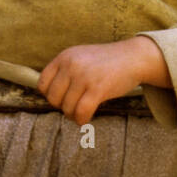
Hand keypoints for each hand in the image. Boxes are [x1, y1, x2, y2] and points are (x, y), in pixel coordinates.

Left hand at [37, 37, 163, 125]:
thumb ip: (65, 71)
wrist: (134, 57)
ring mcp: (84, 76)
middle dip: (63, 106)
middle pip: (53, 98)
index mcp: (65, 56)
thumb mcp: (81, 57)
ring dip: (74, 115)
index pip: (42, 84)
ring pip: (67, 108)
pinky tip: (87, 118)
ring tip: (83, 110)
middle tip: (75, 105)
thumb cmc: (107, 61)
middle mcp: (72, 65)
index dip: (51, 95)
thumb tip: (50, 97)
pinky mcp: (98, 88)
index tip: (63, 97)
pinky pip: (81, 113)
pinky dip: (82, 120)